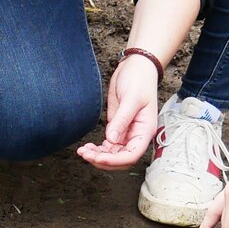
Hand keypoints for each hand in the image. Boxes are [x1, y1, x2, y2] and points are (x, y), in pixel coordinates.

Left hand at [76, 53, 160, 169]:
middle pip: (121, 158)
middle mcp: (137, 135)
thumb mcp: (131, 99)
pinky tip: (88, 147)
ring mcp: (127, 132)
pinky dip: (98, 149)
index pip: (132, 155)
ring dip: (98, 156)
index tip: (98, 158)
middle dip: (103, 160)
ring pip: (113, 154)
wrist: (136, 67)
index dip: (115, 160)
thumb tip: (111, 139)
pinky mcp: (117, 127)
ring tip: (83, 151)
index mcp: (145, 130)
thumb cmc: (139, 80)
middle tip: (86, 154)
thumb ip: (121, 120)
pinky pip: (108, 145)